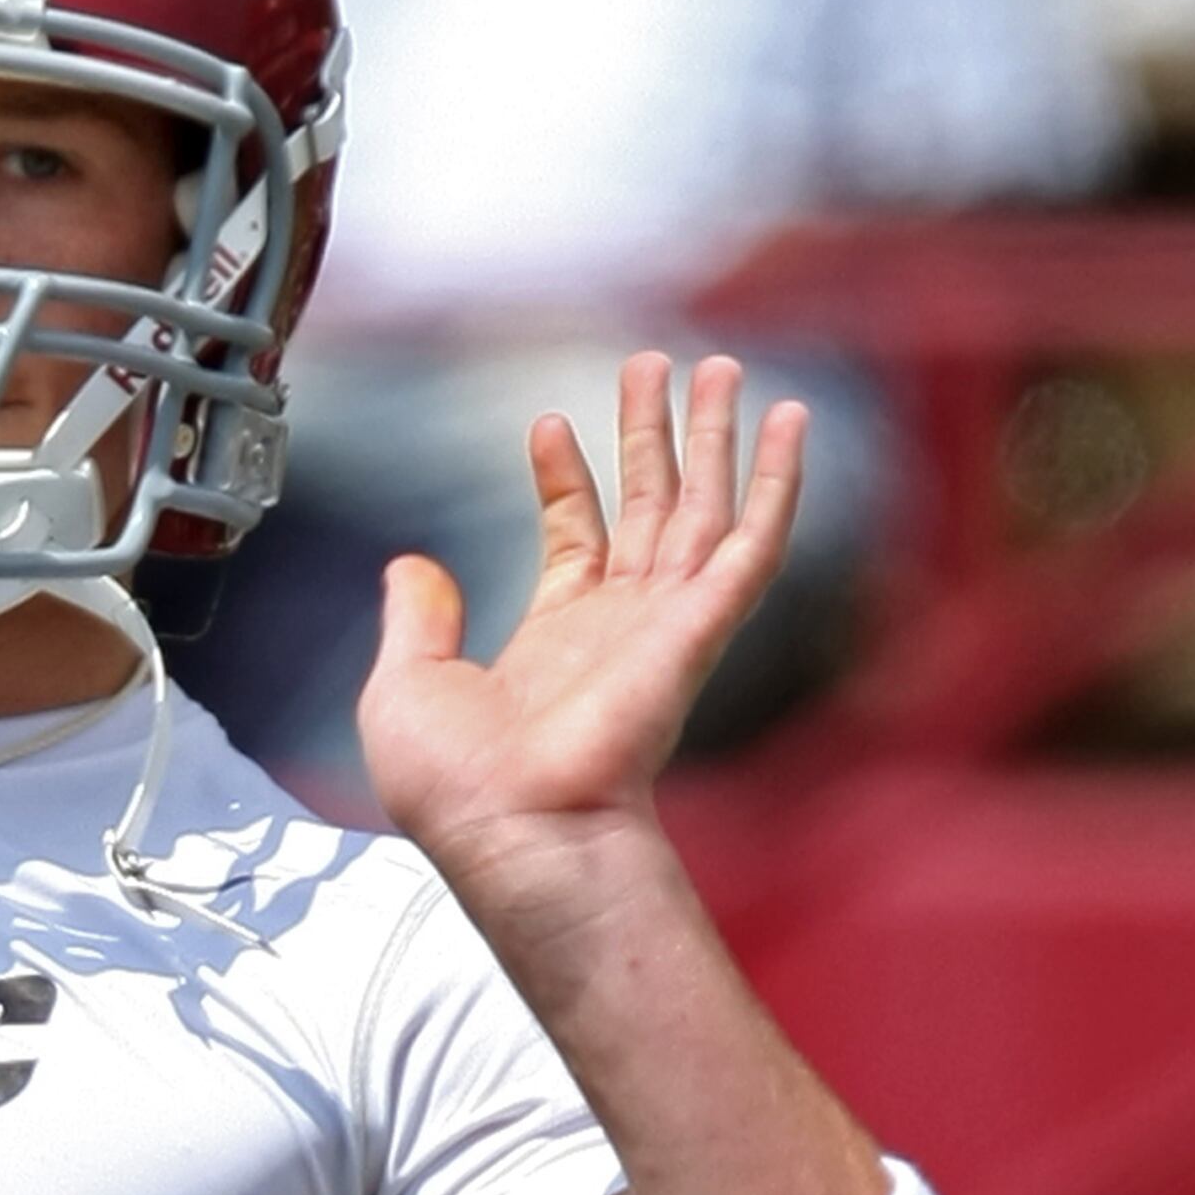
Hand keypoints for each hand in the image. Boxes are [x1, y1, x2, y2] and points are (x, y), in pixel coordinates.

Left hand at [356, 354, 803, 877]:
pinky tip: (788, 423)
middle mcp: (617, 628)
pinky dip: (777, 481)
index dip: (564, 479)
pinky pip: (752, 542)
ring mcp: (664, 626)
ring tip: (720, 367)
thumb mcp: (405, 687)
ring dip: (713, 437)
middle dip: (651, 433)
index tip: (549, 424)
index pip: (574, 539)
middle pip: (647, 507)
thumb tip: (411, 567)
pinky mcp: (698, 629)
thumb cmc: (457, 789)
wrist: (508, 830)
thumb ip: (416, 620)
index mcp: (554, 641)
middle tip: (655, 364)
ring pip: (702, 508)